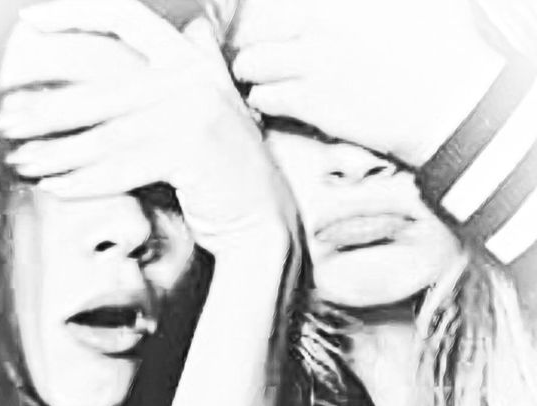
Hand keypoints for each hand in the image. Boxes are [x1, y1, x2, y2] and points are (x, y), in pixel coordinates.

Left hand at [0, 0, 293, 254]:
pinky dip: (85, 181)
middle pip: (101, 91)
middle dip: (48, 112)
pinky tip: (55, 188)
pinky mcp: (188, 151)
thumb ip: (196, 73)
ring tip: (23, 163)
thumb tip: (192, 29)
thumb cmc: (230, 175)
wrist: (265, 222)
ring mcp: (192, 114)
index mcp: (193, 64)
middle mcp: (192, 81)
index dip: (77, 13)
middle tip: (8, 126)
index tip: (30, 22)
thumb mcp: (217, 112)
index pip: (129, 18)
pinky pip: (121, 167)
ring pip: (106, 134)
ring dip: (57, 153)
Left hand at [232, 0, 503, 166]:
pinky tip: (270, 99)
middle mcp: (319, 27)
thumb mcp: (420, 1)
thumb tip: (358, 7)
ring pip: (251, 62)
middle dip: (254, 40)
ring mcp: (311, 65)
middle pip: (258, 26)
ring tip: (257, 76)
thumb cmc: (441, 49)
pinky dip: (261, 98)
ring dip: (251, 69)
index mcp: (338, 3)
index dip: (275, 14)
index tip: (280, 27)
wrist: (445, 104)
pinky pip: (264, 97)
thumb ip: (383, 1)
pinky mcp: (310, 103)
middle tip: (259, 52)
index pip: (280, 2)